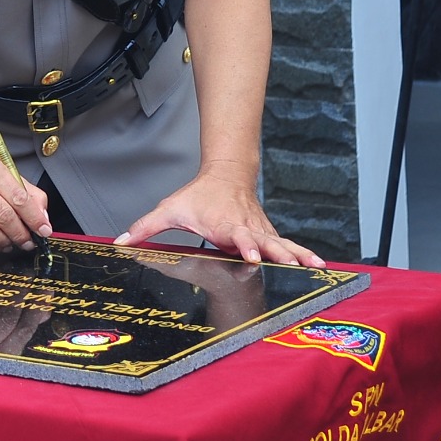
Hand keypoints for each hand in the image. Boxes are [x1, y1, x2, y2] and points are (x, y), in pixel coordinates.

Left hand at [115, 165, 325, 266]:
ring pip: (283, 243)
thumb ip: (145, 227)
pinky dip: (304, 254)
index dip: (245, 245)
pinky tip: (319, 266)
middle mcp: (247, 228)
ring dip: (300, 255)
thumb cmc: (198, 195)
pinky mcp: (269, 233)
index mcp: (226, 224)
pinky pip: (288, 244)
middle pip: (267, 241)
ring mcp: (261, 230)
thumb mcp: (169, 208)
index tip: (251, 255)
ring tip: (318, 267)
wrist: (227, 174)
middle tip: (294, 265)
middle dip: (280, 254)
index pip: (237, 236)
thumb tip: (120, 241)